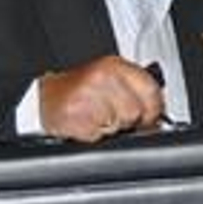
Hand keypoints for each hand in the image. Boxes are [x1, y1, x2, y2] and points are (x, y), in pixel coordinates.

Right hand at [37, 56, 163, 140]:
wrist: (44, 97)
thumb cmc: (78, 89)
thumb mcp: (109, 78)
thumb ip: (135, 89)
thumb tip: (158, 113)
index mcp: (113, 66)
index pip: (150, 91)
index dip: (154, 108)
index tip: (150, 116)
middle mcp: (101, 79)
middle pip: (136, 112)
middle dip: (130, 120)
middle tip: (115, 116)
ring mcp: (87, 98)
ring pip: (119, 126)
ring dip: (112, 128)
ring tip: (98, 118)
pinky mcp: (75, 118)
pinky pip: (100, 137)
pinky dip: (95, 135)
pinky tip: (87, 124)